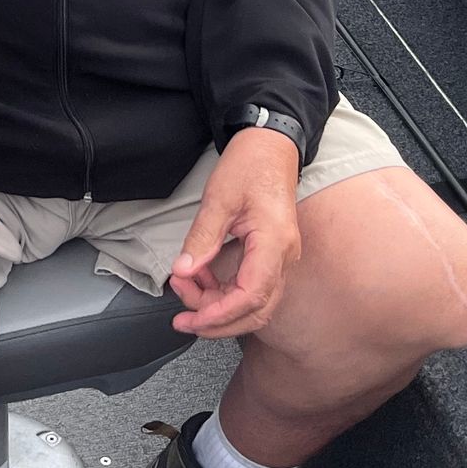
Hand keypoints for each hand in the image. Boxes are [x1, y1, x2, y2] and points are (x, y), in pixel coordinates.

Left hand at [168, 129, 302, 337]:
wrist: (270, 146)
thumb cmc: (251, 164)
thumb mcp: (219, 198)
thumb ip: (202, 238)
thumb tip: (183, 271)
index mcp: (274, 243)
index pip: (251, 296)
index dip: (220, 314)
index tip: (191, 319)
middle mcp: (284, 256)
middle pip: (256, 311)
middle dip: (217, 321)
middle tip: (182, 318)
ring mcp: (280, 257)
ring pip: (254, 303)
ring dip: (218, 305)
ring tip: (185, 286)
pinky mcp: (271, 255)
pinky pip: (250, 286)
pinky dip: (224, 290)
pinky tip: (201, 278)